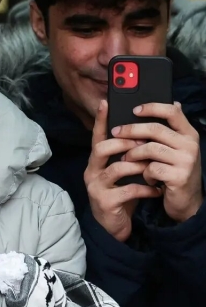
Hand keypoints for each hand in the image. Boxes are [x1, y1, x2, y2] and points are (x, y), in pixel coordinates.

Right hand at [84, 100, 162, 241]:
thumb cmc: (122, 196)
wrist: (115, 228)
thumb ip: (130, 156)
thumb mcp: (125, 174)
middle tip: (143, 142)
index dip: (100, 120)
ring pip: (116, 168)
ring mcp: (96, 186)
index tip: (106, 102)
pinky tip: (156, 190)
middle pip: (102, 148)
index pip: (97, 136)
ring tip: (152, 168)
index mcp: (97, 162)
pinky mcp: (105, 202)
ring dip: (138, 166)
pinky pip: (128, 189)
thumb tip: (144, 135)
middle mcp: (92, 171)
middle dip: (124, 143)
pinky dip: (145, 189)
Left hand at [115, 102, 202, 221]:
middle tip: (115, 132)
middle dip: (131, 130)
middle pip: (155, 129)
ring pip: (150, 148)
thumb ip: (165, 130)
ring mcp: (186, 161)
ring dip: (133, 153)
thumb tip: (155, 105)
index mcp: (188, 133)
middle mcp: (190, 144)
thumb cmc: (173, 170)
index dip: (152, 107)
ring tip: (126, 158)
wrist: (186, 200)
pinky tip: (145, 178)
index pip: (172, 112)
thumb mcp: (172, 148)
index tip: (134, 109)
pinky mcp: (179, 177)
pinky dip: (144, 173)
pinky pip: (152, 168)